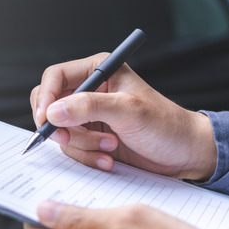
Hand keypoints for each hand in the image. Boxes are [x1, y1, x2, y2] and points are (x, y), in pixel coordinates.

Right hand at [30, 54, 216, 180]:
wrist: (184, 153)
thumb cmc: (166, 125)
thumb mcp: (129, 111)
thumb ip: (90, 107)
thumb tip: (53, 111)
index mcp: (100, 70)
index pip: (55, 77)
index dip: (45, 98)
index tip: (45, 121)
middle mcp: (91, 90)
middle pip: (51, 105)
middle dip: (62, 127)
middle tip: (73, 139)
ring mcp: (90, 116)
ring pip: (60, 131)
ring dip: (82, 145)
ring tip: (110, 148)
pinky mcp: (92, 138)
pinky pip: (72, 148)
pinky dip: (87, 156)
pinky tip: (108, 159)